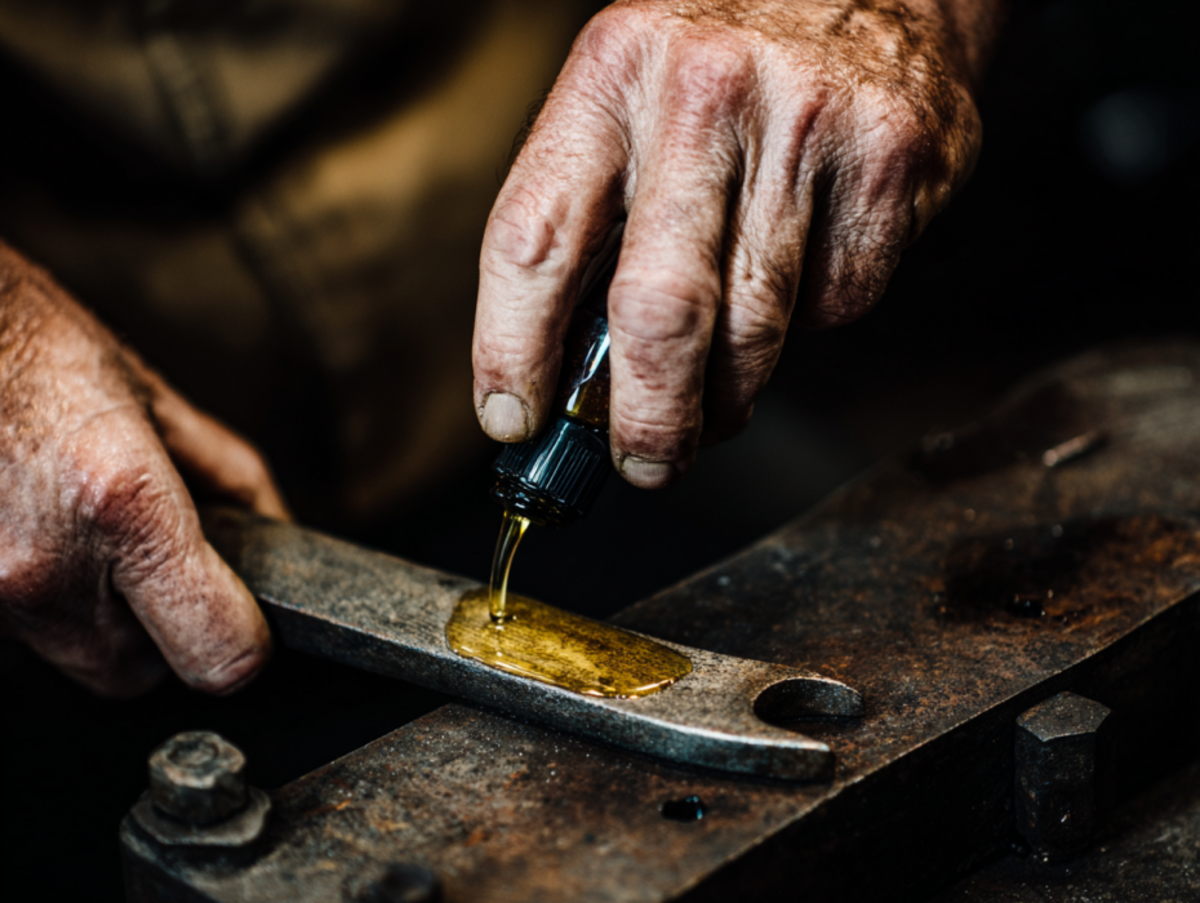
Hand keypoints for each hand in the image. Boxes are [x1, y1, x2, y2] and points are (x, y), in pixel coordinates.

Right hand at [0, 242, 287, 695]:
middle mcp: (43, 565)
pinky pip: (18, 640)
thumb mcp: (156, 400)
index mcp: (123, 502)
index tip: (244, 620)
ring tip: (67, 531)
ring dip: (85, 617)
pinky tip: (26, 536)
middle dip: (155, 626)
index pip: (220, 651)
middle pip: (138, 670)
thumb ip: (232, 480)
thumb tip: (280, 543)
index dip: (243, 641)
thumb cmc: (31, 349)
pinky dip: (31, 604)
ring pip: (70, 661)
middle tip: (136, 554)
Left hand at [473, 0, 996, 486]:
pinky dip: (813, 320)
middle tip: (642, 463)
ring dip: (729, 395)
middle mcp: (704, 91)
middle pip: (657, 309)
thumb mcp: (630, 101)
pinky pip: (837, 301)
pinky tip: (803, 277)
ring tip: (717, 402)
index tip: (515, 419)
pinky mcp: (890, 161)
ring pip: (755, 326)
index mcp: (611, 74)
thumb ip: (593, 219)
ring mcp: (806, 123)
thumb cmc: (726, 67)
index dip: (512, 348)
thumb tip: (567, 371)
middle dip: (646, 418)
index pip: (535, 238)